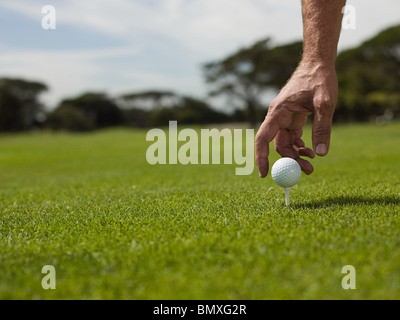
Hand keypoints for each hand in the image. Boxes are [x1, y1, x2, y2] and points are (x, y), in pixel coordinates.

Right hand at [255, 61, 337, 176]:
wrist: (319, 63)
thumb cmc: (320, 79)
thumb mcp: (324, 103)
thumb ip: (322, 128)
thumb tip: (320, 154)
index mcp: (278, 112)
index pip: (262, 138)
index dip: (261, 157)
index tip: (264, 174)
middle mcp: (278, 116)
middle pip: (277, 145)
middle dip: (290, 160)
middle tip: (308, 171)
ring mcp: (284, 117)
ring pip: (285, 143)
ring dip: (296, 155)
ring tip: (312, 164)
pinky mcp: (292, 118)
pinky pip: (292, 137)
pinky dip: (300, 146)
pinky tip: (311, 150)